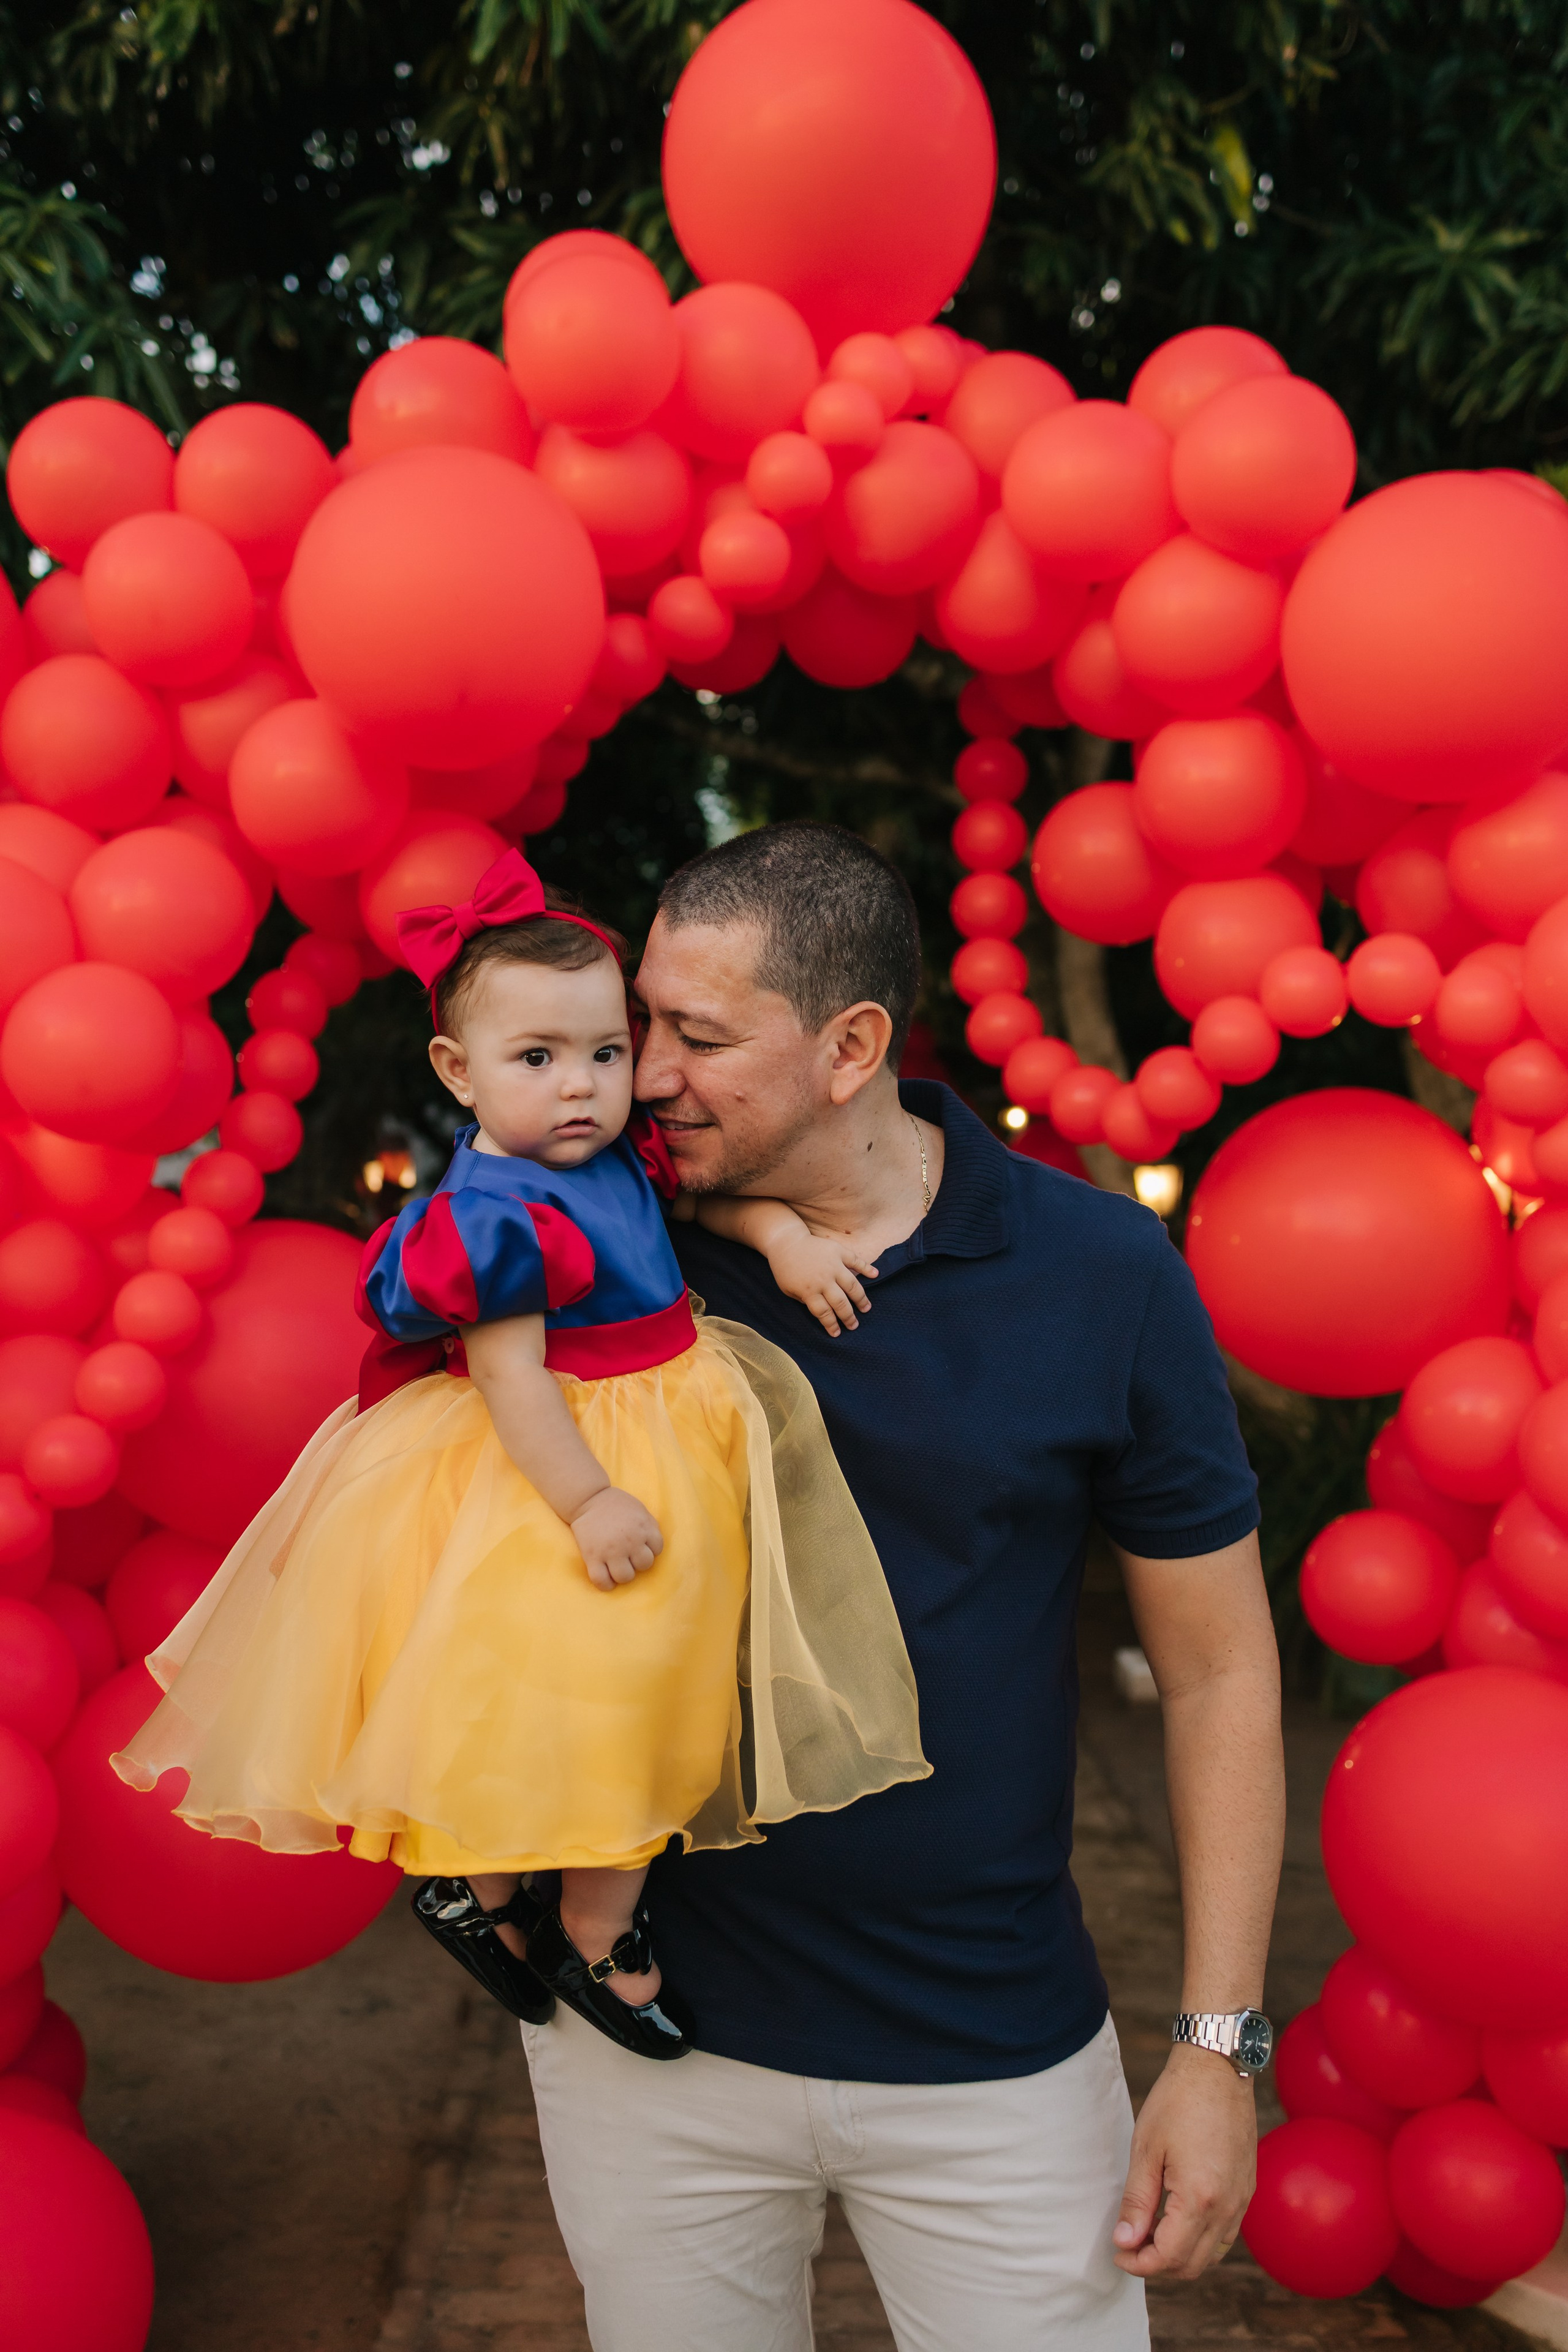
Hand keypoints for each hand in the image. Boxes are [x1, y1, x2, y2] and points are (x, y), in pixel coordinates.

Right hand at [569, 1487, 663, 1592]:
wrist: (588, 1499)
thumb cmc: (616, 1505)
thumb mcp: (639, 1510)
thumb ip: (650, 1526)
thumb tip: (654, 1547)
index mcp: (642, 1527)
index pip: (657, 1549)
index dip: (650, 1549)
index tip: (640, 1546)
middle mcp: (629, 1540)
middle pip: (644, 1565)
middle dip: (638, 1562)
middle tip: (629, 1556)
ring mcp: (610, 1551)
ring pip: (625, 1577)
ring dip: (624, 1574)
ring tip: (618, 1567)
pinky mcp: (592, 1557)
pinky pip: (601, 1581)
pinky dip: (606, 1585)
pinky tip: (607, 1579)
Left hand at [766, 1228, 878, 1335]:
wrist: (786, 1242)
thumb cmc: (785, 1269)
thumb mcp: (788, 1290)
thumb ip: (805, 1301)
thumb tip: (823, 1310)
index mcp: (809, 1290)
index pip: (824, 1313)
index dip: (832, 1325)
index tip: (837, 1333)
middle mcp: (823, 1279)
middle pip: (840, 1302)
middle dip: (848, 1317)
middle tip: (854, 1325)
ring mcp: (833, 1264)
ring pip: (852, 1285)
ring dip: (861, 1299)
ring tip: (866, 1308)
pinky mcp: (838, 1251)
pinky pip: (856, 1260)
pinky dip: (867, 1268)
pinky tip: (875, 1275)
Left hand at [1111, 2045, 1256, 2279]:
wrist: (1217, 2068)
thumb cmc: (1178, 2101)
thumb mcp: (1146, 2149)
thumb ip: (1137, 2201)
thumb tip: (1125, 2241)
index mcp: (1200, 2198)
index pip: (1169, 2257)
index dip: (1139, 2264)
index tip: (1117, 2254)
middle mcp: (1228, 2207)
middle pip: (1192, 2264)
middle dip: (1157, 2265)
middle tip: (1129, 2247)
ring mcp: (1242, 2200)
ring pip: (1212, 2254)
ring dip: (1181, 2255)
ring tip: (1150, 2234)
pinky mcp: (1247, 2189)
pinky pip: (1226, 2233)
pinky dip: (1201, 2240)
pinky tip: (1177, 2220)